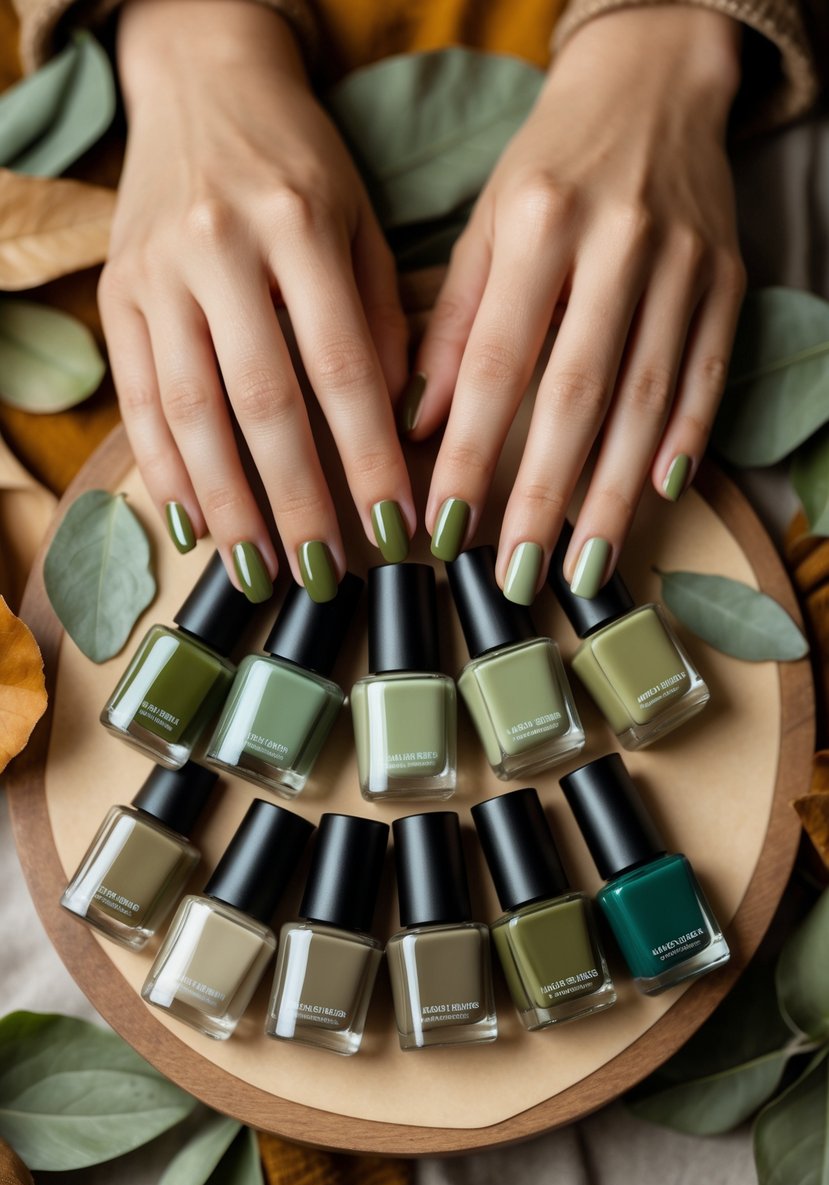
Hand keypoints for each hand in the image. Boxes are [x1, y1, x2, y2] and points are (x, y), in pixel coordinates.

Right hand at [99, 0, 413, 601]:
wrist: (199, 83)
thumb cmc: (300, 162)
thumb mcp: (361, 221)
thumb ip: (381, 319)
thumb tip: (397, 426)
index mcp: (298, 224)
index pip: (341, 368)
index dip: (369, 459)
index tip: (395, 530)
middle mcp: (220, 249)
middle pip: (261, 404)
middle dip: (296, 503)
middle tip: (324, 576)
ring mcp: (156, 273)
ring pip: (191, 413)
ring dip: (228, 506)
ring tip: (259, 573)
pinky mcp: (115, 294)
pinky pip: (138, 400)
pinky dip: (167, 471)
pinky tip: (195, 524)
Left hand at [410, 8, 744, 601]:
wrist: (652, 87)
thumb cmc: (550, 167)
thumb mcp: (485, 225)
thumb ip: (454, 324)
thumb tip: (419, 422)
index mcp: (538, 226)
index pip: (496, 365)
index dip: (469, 456)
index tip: (444, 528)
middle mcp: (616, 246)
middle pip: (576, 397)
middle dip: (543, 498)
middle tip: (518, 576)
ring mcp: (682, 265)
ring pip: (648, 400)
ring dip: (614, 494)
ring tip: (582, 565)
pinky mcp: (727, 280)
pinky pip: (709, 374)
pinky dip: (687, 439)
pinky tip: (659, 495)